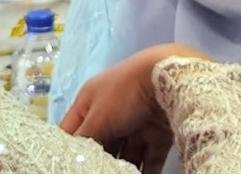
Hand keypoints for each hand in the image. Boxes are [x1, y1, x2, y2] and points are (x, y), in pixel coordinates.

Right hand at [60, 43, 208, 170]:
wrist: (171, 76)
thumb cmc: (125, 94)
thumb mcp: (95, 119)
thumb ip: (81, 141)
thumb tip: (73, 159)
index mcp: (92, 101)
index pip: (71, 132)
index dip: (68, 151)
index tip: (68, 166)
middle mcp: (114, 110)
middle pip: (101, 145)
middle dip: (99, 163)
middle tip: (98, 173)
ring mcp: (138, 120)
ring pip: (127, 153)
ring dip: (123, 169)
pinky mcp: (159, 130)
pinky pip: (150, 156)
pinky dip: (146, 170)